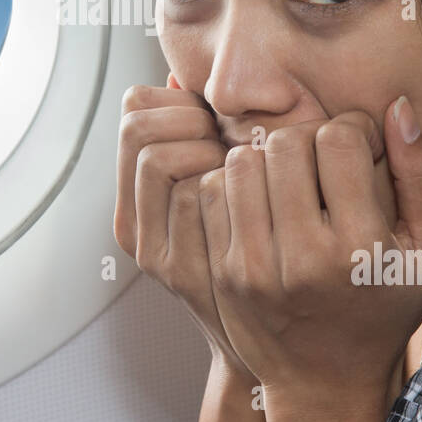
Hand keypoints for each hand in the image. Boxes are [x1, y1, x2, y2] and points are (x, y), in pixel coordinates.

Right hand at [114, 73, 254, 379]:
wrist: (289, 345)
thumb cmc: (267, 250)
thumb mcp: (220, 191)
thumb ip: (198, 137)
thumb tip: (180, 76)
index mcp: (137, 195)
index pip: (133, 110)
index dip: (178, 101)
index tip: (216, 122)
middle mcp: (133, 222)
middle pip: (136, 128)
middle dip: (190, 119)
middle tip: (228, 141)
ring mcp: (152, 248)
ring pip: (158, 156)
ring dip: (207, 146)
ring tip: (242, 163)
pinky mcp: (179, 269)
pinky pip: (195, 192)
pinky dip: (226, 176)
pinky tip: (256, 188)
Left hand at [196, 96, 421, 413]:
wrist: (325, 379)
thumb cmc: (384, 304)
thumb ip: (420, 174)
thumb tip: (396, 106)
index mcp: (360, 247)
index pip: (338, 140)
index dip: (353, 129)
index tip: (361, 148)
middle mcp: (304, 257)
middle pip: (285, 144)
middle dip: (308, 139)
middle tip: (323, 160)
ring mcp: (255, 266)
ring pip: (242, 161)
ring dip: (267, 158)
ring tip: (291, 179)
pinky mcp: (222, 271)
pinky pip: (212, 191)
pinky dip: (235, 184)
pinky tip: (262, 201)